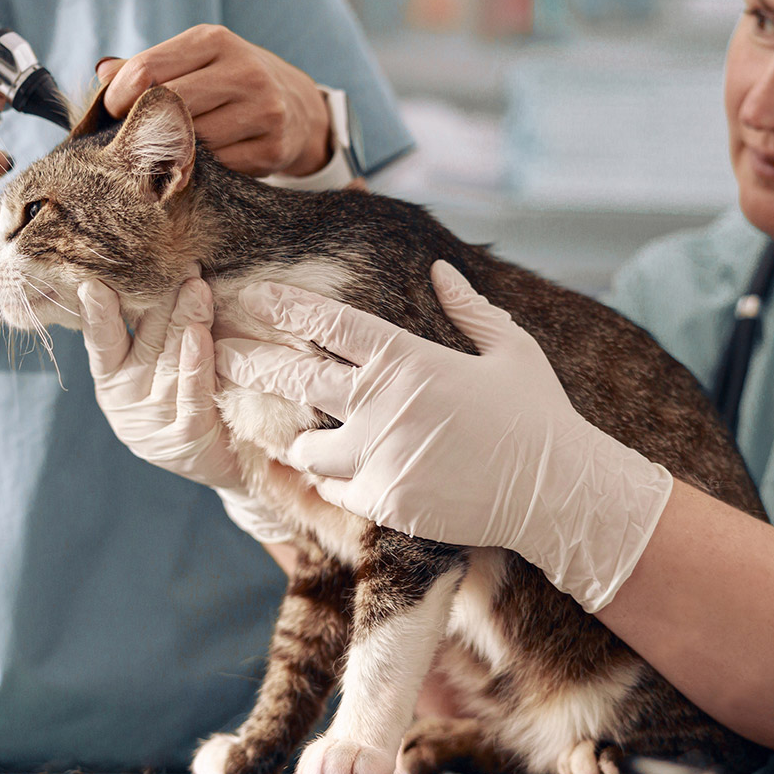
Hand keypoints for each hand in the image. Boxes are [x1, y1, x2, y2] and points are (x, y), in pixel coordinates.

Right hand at [79, 272, 293, 543]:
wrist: (223, 460)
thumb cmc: (188, 398)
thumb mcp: (159, 363)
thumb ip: (150, 326)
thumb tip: (155, 267)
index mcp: (113, 377)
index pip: (101, 340)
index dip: (96, 313)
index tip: (93, 281)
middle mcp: (128, 398)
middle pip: (144, 339)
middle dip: (159, 297)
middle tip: (171, 259)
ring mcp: (156, 420)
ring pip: (169, 361)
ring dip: (183, 318)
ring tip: (194, 284)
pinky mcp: (187, 438)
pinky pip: (193, 394)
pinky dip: (195, 364)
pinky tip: (198, 335)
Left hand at [95, 25, 330, 177]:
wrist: (297, 107)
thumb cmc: (228, 81)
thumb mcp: (194, 59)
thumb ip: (147, 65)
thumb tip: (103, 72)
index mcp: (215, 40)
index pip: (148, 70)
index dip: (119, 96)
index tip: (113, 112)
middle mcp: (244, 72)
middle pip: (169, 107)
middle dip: (142, 127)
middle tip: (131, 139)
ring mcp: (263, 111)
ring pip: (192, 142)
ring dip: (171, 152)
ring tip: (164, 151)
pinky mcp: (271, 149)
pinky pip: (217, 168)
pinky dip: (200, 169)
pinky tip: (198, 163)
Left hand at [214, 261, 675, 611]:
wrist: (556, 491)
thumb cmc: (537, 415)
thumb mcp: (511, 349)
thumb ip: (470, 308)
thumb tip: (440, 270)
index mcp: (406, 359)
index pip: (328, 322)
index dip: (285, 305)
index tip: (253, 296)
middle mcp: (380, 405)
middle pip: (294, 375)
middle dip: (248, 362)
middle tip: (218, 354)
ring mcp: (378, 457)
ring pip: (304, 446)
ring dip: (298, 439)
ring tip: (284, 434)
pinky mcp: (384, 502)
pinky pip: (335, 489)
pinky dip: (333, 481)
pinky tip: (335, 476)